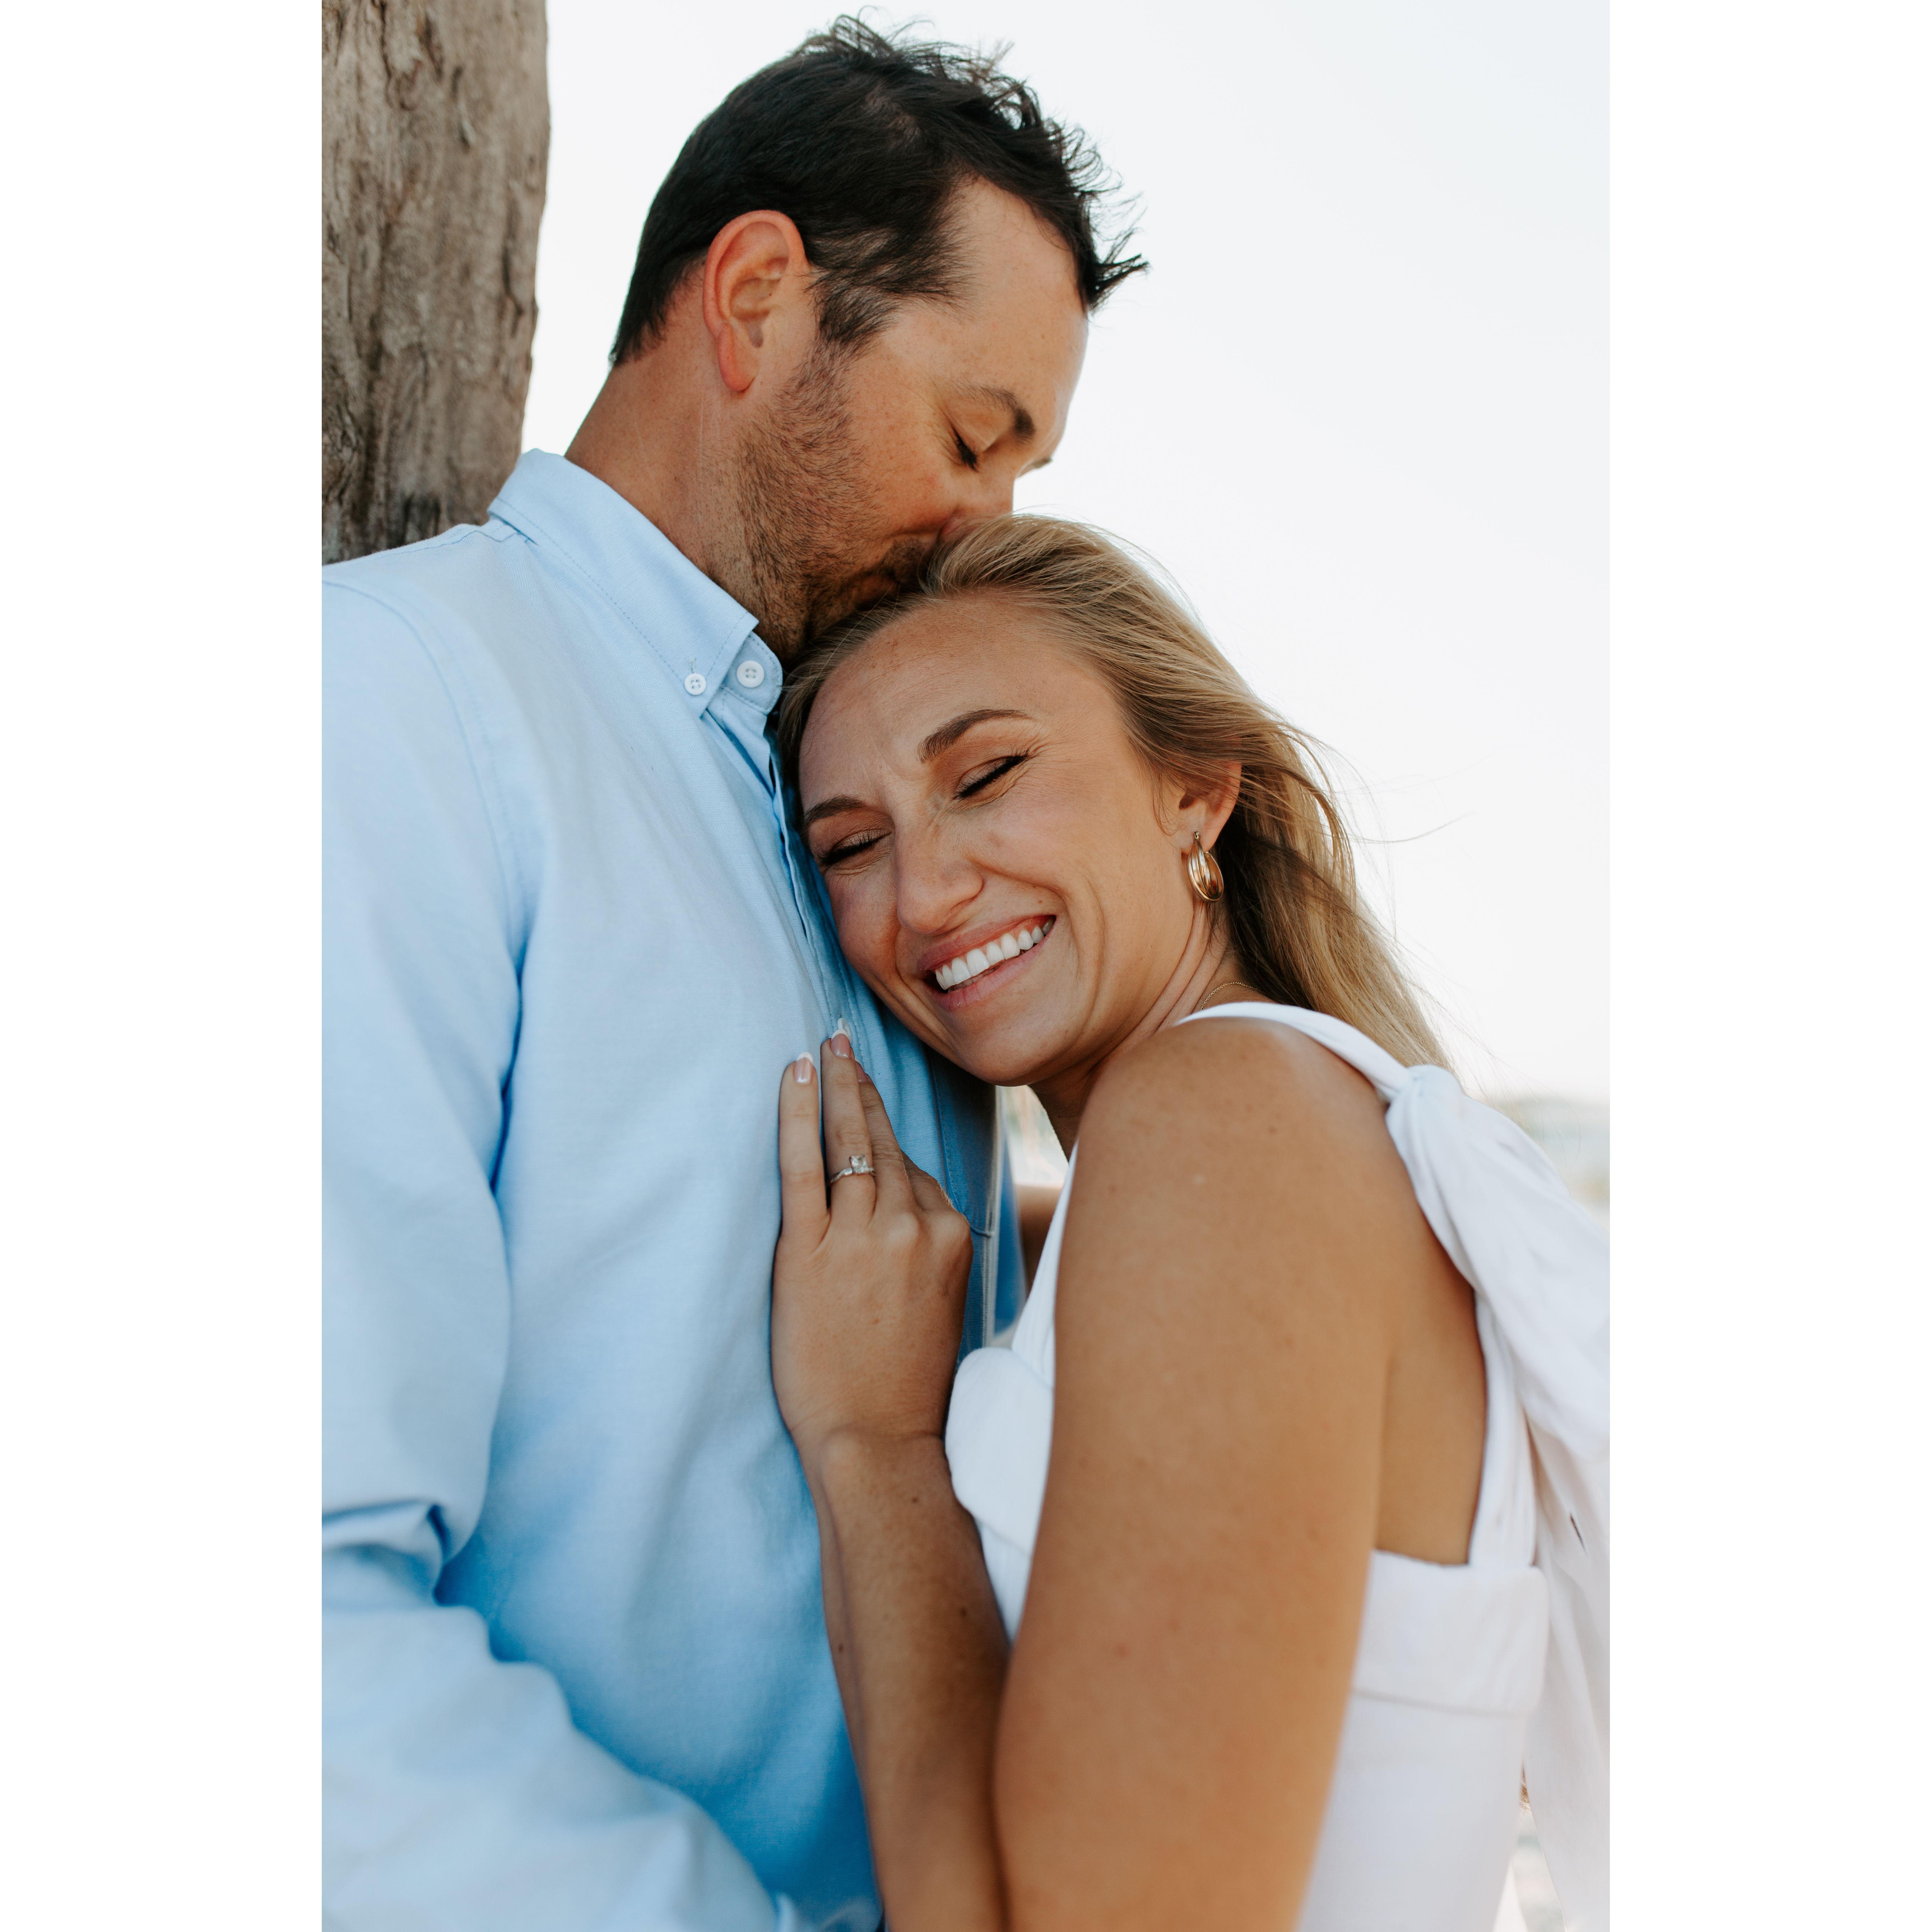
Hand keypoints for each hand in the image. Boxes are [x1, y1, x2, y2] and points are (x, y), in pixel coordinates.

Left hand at [773, 1033, 974, 1480]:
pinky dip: (798, 1114)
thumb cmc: (905, 1382)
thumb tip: (908, 1212)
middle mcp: (913, 1226)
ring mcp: (862, 1236)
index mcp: (951, 1236)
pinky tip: (794, 1075)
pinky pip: (803, 1164)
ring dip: (836, 1088)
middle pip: (884, 1142)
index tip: (868, 1105)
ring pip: (850, 1144)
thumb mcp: (939, 1303)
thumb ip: (929, 1249)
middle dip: (863, 1086)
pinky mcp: (811, 1251)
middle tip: (843, 1040)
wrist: (878, 1438)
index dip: (888, 1146)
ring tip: (823, 1049)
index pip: (916, 1173)